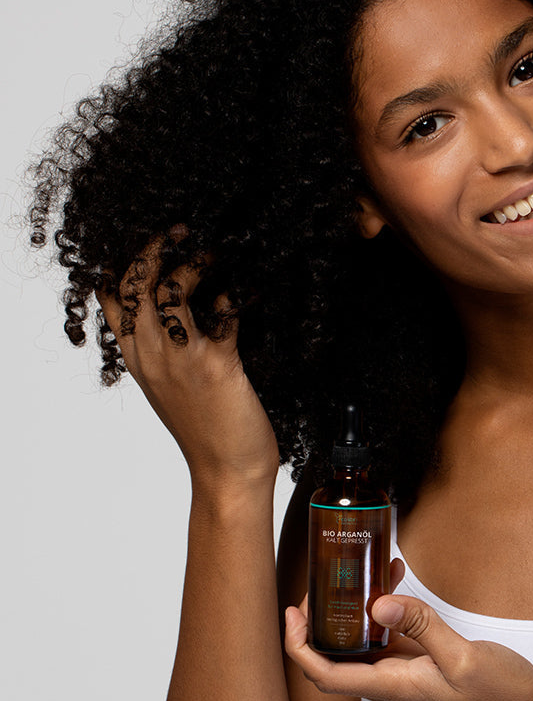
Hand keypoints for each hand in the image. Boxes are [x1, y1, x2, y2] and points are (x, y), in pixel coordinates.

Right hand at [96, 238, 279, 494]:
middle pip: (135, 284)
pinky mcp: (216, 364)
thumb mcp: (172, 386)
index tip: (148, 238)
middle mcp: (152, 355)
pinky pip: (222, 311)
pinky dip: (239, 292)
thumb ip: (166, 349)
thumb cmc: (208, 429)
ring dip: (194, 262)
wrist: (227, 472)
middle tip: (180, 228)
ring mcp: (181, 359)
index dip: (125, 261)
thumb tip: (183, 307)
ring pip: (170, 290)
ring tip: (215, 250)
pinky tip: (253, 286)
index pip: (110, 298)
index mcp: (138, 359)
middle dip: (154, 246)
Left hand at [284, 583, 532, 700]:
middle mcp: (391, 682)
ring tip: (361, 570)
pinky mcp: (422, 664)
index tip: (292, 613)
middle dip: (320, 620)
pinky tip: (397, 583)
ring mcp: (406, 674)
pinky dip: (386, 608)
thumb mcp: (462, 657)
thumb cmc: (498, 696)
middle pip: (335, 656)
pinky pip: (391, 637)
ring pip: (363, 643)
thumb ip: (421, 627)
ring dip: (355, 609)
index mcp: (391, 686)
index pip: (325, 672)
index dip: (300, 646)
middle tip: (321, 582)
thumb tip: (378, 605)